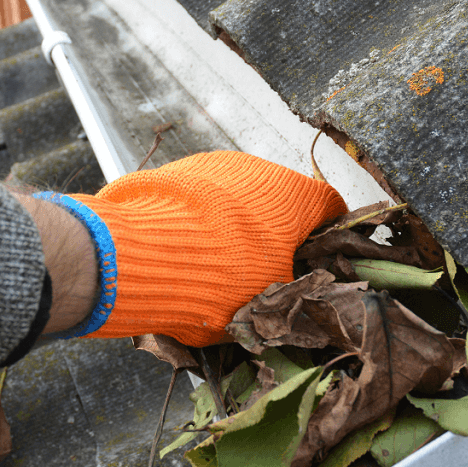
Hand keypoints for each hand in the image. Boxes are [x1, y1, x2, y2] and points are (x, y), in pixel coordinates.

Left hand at [36, 151, 346, 346]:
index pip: (330, 208)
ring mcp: (214, 165)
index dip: (328, 237)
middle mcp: (259, 169)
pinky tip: (183, 250)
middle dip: (275, 235)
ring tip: (215, 266)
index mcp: (295, 196)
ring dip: (235, 227)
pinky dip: (199, 220)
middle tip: (262, 273)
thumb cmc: (218, 281)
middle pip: (280, 202)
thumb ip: (290, 291)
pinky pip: (199, 197)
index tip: (317, 261)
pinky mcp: (174, 171)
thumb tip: (296, 297)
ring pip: (237, 197)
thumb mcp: (267, 301)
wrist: (137, 256)